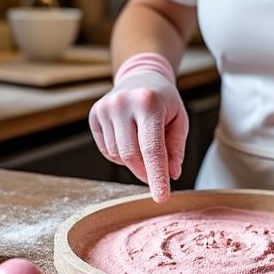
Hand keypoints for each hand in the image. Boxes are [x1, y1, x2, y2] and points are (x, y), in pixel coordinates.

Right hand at [89, 53, 188, 201]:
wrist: (140, 76)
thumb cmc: (164, 101)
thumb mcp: (179, 120)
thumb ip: (175, 149)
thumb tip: (171, 174)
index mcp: (148, 103)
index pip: (152, 148)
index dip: (157, 176)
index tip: (162, 197)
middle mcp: (122, 103)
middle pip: (131, 156)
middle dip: (145, 172)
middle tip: (156, 176)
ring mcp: (105, 108)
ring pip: (117, 155)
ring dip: (133, 161)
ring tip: (143, 142)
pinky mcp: (94, 114)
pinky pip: (106, 150)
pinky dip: (120, 154)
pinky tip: (129, 139)